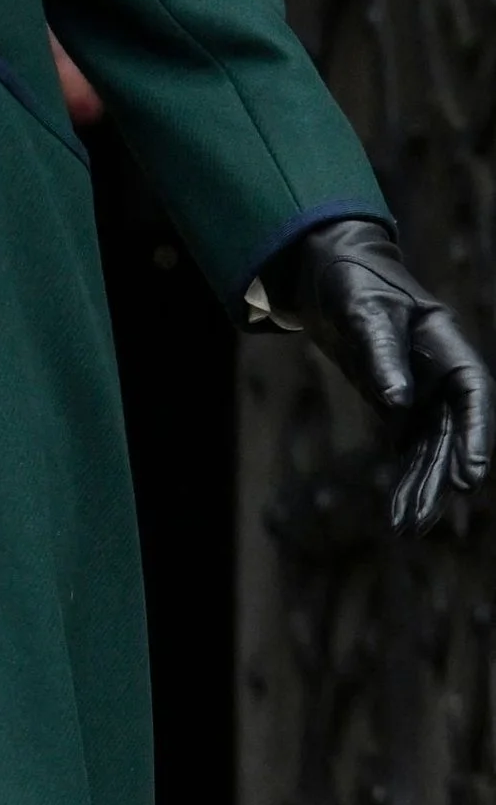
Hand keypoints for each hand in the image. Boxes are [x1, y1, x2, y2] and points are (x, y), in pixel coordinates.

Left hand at [267, 215, 493, 530]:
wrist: (328, 273)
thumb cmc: (351, 281)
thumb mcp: (361, 310)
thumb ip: (380, 353)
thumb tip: (397, 404)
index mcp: (446, 344)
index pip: (474, 394)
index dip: (476, 436)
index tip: (469, 478)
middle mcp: (442, 375)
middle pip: (451, 434)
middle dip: (439, 479)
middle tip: (423, 521)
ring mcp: (423, 393)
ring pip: (430, 450)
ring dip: (420, 490)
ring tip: (406, 531)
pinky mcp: (400, 407)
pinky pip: (408, 450)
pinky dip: (403, 480)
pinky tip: (398, 514)